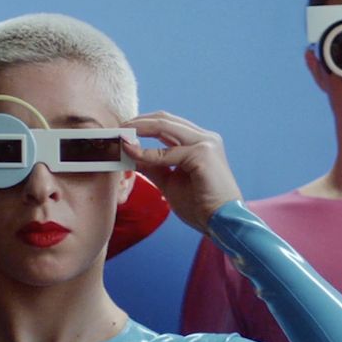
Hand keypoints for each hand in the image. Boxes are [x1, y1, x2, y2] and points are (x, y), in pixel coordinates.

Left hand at [123, 112, 242, 232]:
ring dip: (139, 129)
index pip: (167, 124)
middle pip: (165, 118)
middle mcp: (205, 138)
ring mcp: (206, 143)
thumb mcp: (170, 182)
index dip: (143, 125)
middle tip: (118, 130)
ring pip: (164, 126)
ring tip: (121, 137)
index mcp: (201, 142)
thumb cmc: (201, 206)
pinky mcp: (203, 154)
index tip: (123, 133)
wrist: (222, 222)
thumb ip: (153, 166)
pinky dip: (147, 153)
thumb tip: (131, 155)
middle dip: (138, 122)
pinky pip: (167, 152)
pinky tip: (133, 155)